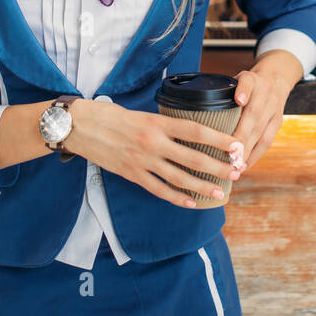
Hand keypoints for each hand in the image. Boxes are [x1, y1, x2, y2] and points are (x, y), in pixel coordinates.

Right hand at [63, 97, 243, 208]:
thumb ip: (162, 123)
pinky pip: (158, 189)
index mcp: (156, 122)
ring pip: (179, 177)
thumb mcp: (140, 112)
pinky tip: (191, 202)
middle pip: (193, 158)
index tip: (236, 145)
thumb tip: (186, 131)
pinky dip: (176, 198)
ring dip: (201, 186)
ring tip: (219, 192)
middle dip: (217, 166)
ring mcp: (142, 161)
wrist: (78, 126)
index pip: (196, 131)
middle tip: (236, 171)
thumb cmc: (109, 115)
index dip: (219, 139)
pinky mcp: (131, 174)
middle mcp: (152, 142)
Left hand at [230, 49, 301, 173]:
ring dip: (247, 149)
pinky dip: (255, 155)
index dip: (244, 91)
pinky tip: (243, 166)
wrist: (275, 80)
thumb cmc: (244, 86)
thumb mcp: (234, 80)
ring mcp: (274, 108)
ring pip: (261, 131)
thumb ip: (221, 92)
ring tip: (234, 165)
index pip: (248, 82)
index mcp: (251, 79)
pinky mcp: (278, 122)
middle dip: (241, 135)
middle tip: (228, 153)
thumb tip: (195, 111)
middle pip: (254, 113)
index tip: (239, 101)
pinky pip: (267, 141)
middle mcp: (265, 92)